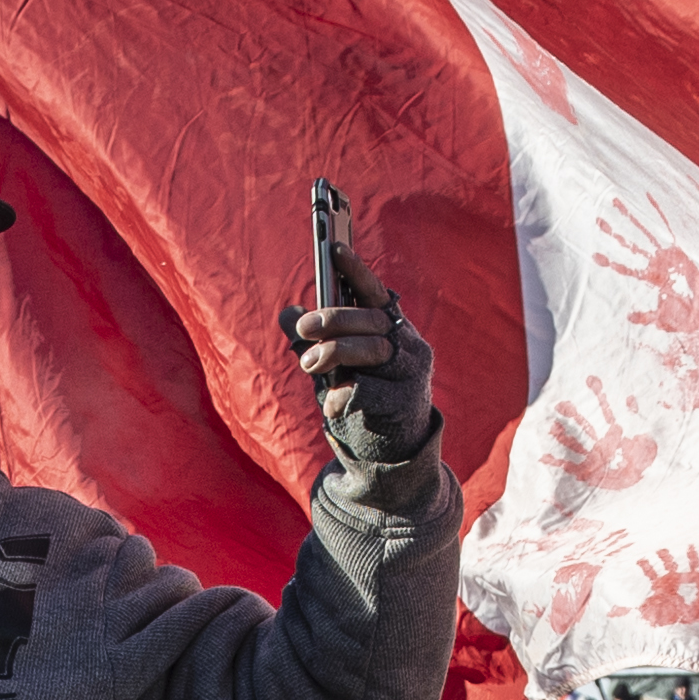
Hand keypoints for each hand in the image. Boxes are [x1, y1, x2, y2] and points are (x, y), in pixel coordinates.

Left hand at [285, 287, 438, 472]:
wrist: (390, 450)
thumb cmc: (363, 395)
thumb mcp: (334, 364)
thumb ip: (314, 338)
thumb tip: (287, 312)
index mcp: (393, 328)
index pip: (376, 292)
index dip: (357, 270)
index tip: (335, 249)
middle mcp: (408, 345)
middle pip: (372, 320)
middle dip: (335, 319)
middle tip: (304, 329)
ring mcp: (411, 374)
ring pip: (374, 349)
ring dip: (336, 353)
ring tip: (310, 365)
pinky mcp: (406, 403)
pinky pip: (371, 390)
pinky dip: (346, 395)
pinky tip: (332, 405)